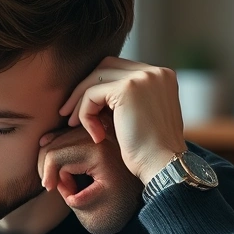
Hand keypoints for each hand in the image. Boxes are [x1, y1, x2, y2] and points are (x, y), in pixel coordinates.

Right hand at [37, 117, 142, 233]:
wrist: (149, 190)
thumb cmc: (125, 205)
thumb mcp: (98, 209)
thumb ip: (73, 198)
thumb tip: (60, 184)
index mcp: (97, 152)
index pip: (55, 156)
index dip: (49, 176)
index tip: (54, 192)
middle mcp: (98, 135)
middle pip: (54, 142)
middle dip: (47, 166)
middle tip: (52, 185)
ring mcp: (100, 130)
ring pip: (61, 134)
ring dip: (52, 155)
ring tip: (56, 176)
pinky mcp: (103, 130)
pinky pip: (72, 132)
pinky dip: (60, 144)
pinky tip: (59, 160)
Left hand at [58, 57, 186, 184]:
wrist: (164, 166)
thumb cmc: (152, 152)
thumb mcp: (144, 116)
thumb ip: (130, 100)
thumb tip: (98, 94)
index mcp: (162, 76)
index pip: (120, 69)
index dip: (98, 86)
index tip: (84, 109)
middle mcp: (155, 72)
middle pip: (106, 67)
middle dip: (84, 88)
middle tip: (69, 113)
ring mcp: (142, 78)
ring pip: (96, 78)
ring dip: (80, 102)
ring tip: (74, 124)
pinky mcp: (127, 89)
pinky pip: (91, 94)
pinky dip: (86, 114)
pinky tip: (95, 135)